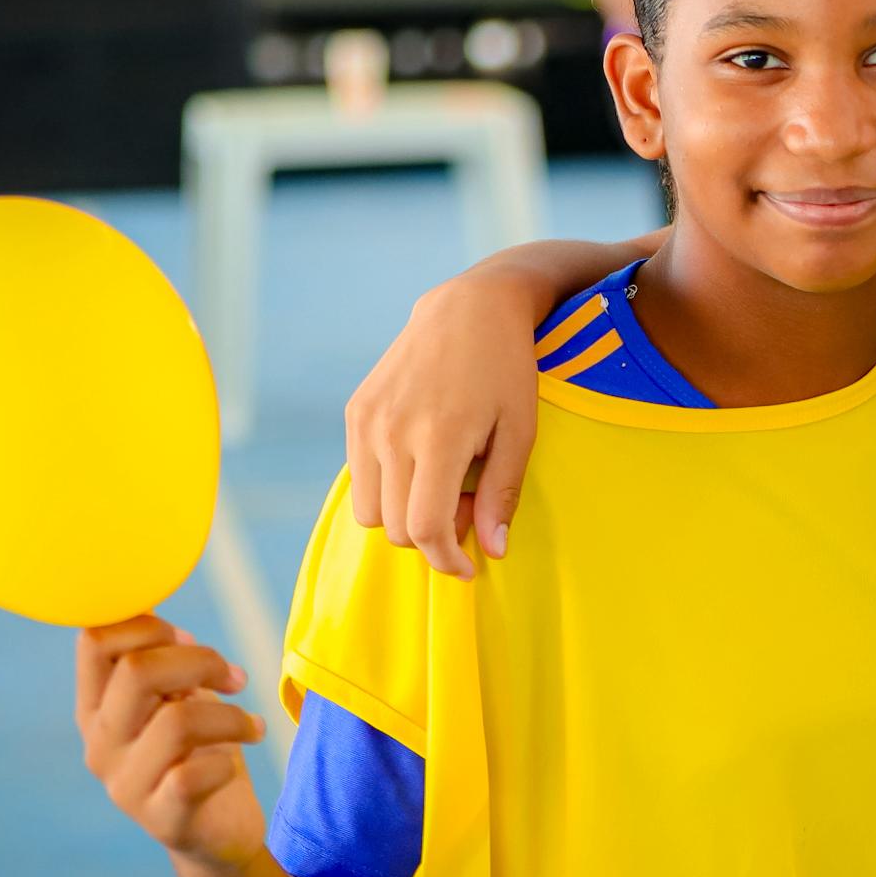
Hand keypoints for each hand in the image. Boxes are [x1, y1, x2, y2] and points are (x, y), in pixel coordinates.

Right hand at [77, 618, 266, 870]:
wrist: (219, 833)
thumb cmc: (200, 751)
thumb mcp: (177, 696)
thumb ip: (162, 656)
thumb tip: (158, 595)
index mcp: (96, 706)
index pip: (95, 640)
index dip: (150, 624)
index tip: (190, 640)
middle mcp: (99, 744)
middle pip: (136, 671)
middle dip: (201, 660)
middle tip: (236, 677)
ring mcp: (125, 785)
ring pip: (176, 720)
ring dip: (230, 713)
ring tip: (251, 723)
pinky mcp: (163, 820)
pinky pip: (195, 774)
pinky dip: (228, 757)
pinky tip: (241, 754)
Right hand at [344, 273, 542, 576]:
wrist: (468, 308)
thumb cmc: (507, 371)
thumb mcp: (520, 432)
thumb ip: (501, 493)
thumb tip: (492, 550)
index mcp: (438, 437)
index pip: (424, 528)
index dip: (446, 559)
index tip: (469, 568)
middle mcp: (391, 431)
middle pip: (394, 527)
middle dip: (432, 536)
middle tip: (470, 506)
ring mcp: (366, 420)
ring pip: (369, 510)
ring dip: (404, 516)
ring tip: (446, 484)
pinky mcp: (355, 412)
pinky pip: (360, 477)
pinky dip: (389, 488)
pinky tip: (424, 462)